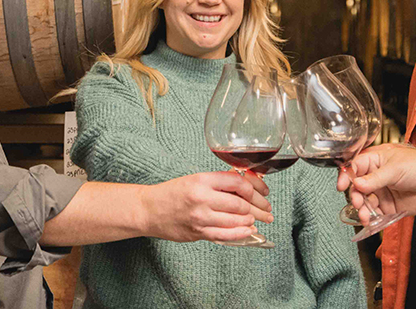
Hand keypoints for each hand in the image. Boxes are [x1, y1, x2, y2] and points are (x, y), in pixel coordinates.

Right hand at [138, 171, 273, 242]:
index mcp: (202, 180)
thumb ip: (219, 183)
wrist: (148, 210)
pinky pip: (225, 235)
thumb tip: (246, 186)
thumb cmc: (172, 193)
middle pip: (240, 203)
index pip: (238, 183)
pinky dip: (241, 233)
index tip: (263, 193)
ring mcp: (200, 217)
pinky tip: (249, 231)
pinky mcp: (198, 232)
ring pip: (235, 220)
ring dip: (251, 220)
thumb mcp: (195, 179)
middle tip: (267, 210)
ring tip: (257, 220)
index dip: (255, 189)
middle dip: (258, 208)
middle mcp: (202, 198)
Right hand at [336, 144, 415, 222]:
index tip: (342, 186)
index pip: (354, 167)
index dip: (346, 176)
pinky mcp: (389, 206)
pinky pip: (375, 213)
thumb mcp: (396, 169)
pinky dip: (371, 218)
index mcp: (375, 160)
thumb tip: (357, 184)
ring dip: (362, 209)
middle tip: (359, 202)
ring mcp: (382, 191)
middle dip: (355, 196)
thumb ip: (375, 178)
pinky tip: (370, 220)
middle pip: (356, 187)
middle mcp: (375, 176)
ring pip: (364, 202)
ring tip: (365, 215)